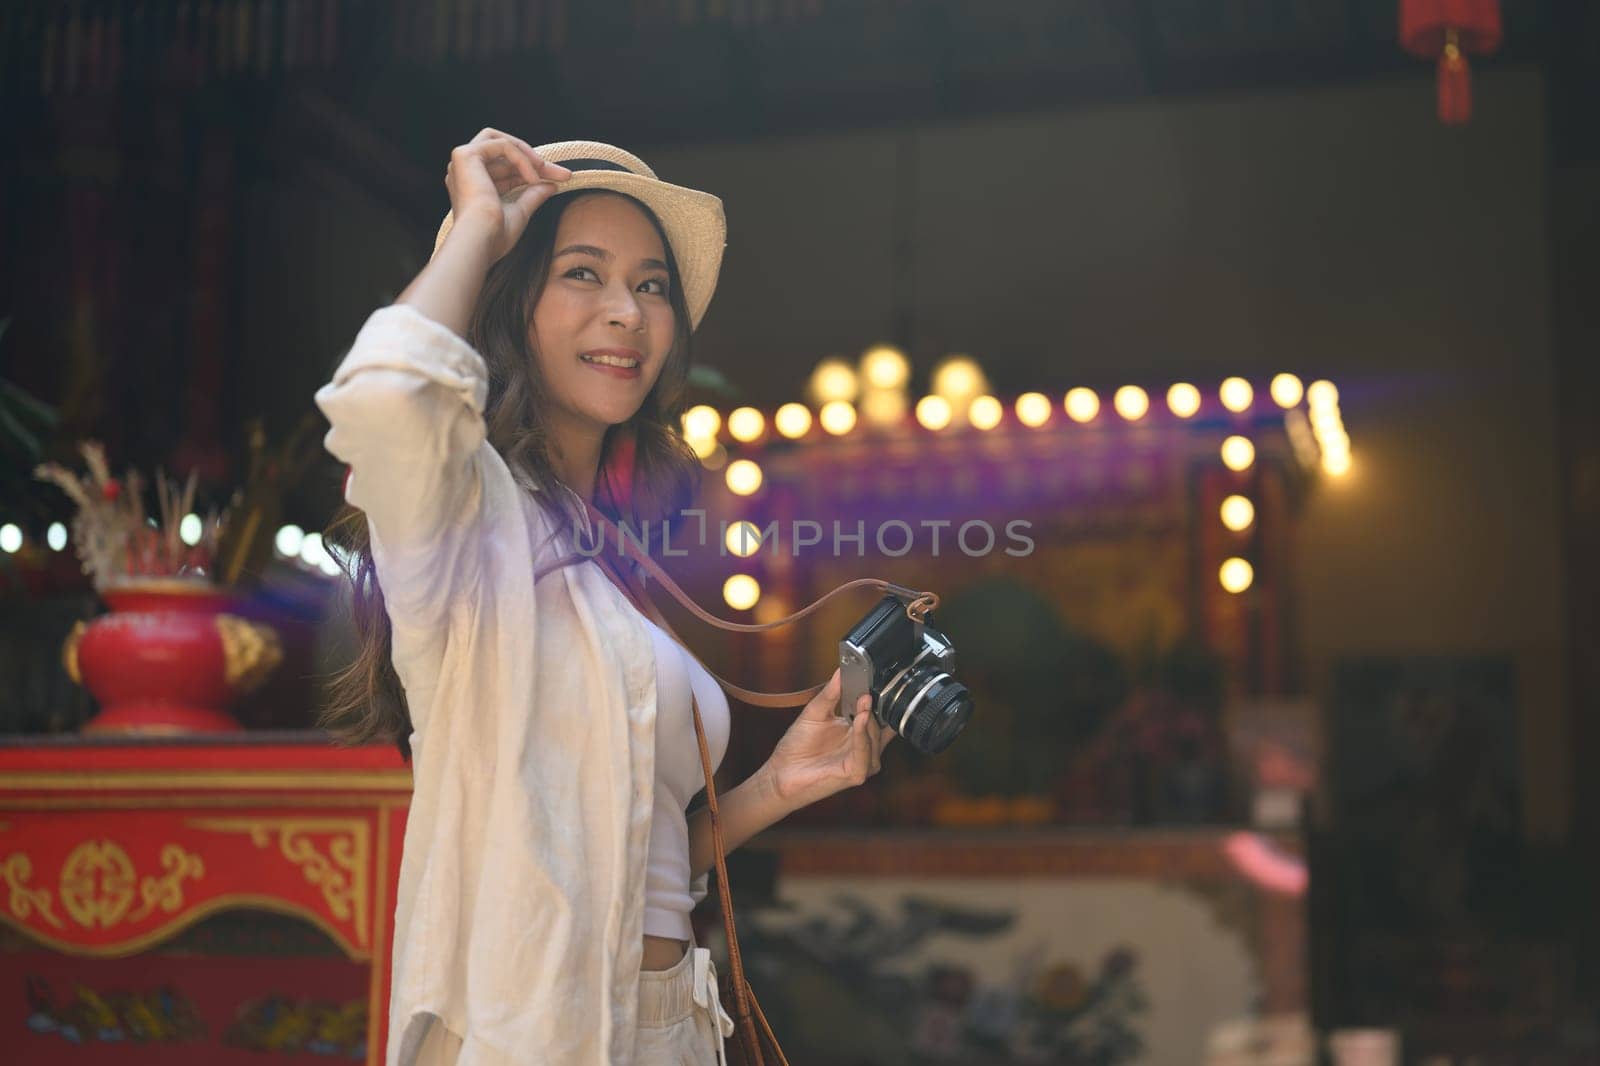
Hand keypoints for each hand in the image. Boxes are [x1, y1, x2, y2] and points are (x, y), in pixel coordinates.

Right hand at [444, 128, 572, 261]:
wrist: (480, 240)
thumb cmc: (496, 235)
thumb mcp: (520, 211)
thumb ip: (532, 196)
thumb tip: (551, 185)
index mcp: (472, 186)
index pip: (506, 171)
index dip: (532, 172)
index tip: (560, 179)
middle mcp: (464, 172)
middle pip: (505, 154)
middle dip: (536, 162)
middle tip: (563, 174)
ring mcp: (461, 162)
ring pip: (501, 142)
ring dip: (528, 155)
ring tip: (546, 172)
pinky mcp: (464, 155)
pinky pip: (501, 144)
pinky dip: (520, 157)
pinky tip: (532, 178)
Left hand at [763, 669, 896, 812]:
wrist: (781, 773)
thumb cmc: (797, 747)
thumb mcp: (816, 712)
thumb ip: (832, 692)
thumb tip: (842, 670)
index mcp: (859, 732)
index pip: (878, 712)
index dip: (877, 695)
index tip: (874, 676)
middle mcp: (865, 747)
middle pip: (880, 722)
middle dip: (875, 705)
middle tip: (868, 687)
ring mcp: (863, 761)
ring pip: (874, 736)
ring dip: (869, 718)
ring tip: (864, 700)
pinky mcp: (857, 773)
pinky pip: (864, 751)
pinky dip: (862, 735)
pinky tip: (859, 719)